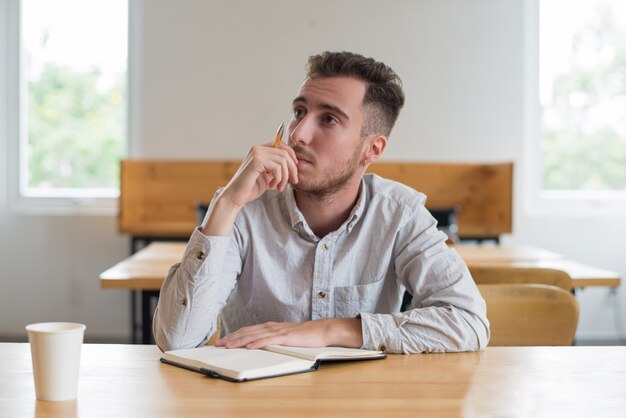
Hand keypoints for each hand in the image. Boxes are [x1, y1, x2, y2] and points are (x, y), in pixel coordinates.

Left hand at [214, 318, 362, 349]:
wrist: (321, 330)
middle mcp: (271, 327)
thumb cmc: (304, 335)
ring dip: (239, 340)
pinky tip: (248, 346)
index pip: (248, 330)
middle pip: (247, 332)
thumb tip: (260, 345)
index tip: (223, 340)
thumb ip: (272, 339)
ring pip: (254, 335)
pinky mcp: (285, 337)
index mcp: (270, 327)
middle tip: (218, 343)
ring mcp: (278, 331)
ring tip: (228, 345)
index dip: (234, 335)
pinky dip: (257, 343)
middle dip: (231, 338)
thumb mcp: (284, 337)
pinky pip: (268, 340)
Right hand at [221, 142, 298, 208]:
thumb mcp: (268, 175)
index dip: (292, 156)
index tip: (294, 170)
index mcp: (259, 149)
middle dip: (292, 169)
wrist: (236, 197)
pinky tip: (271, 186)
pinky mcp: (256, 161)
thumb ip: (277, 167)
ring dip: (284, 176)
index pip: (281, 145)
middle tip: (293, 181)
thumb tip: (294, 163)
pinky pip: (277, 167)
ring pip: (283, 160)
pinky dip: (278, 178)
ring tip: (279, 187)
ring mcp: (256, 153)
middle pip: (285, 152)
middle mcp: (257, 148)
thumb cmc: (251, 188)